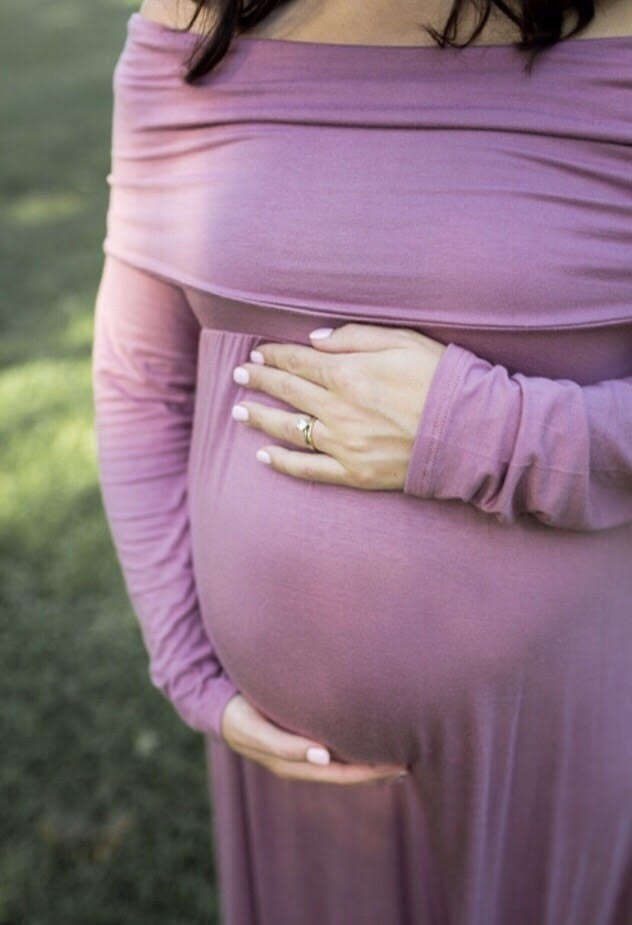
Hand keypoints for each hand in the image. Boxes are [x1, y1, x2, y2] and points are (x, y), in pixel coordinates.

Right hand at [221, 694, 408, 784]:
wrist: (218, 706)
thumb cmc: (238, 716)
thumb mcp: (257, 731)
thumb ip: (286, 746)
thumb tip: (322, 756)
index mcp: (295, 765)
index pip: (342, 773)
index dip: (370, 772)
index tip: (398, 765)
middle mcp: (305, 760)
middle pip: (349, 771)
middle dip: (378, 768)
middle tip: (411, 760)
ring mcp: (305, 749)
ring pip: (346, 759)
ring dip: (372, 757)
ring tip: (402, 751)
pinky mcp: (304, 734)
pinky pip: (338, 745)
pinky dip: (358, 743)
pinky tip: (374, 734)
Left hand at [230, 322, 446, 489]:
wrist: (472, 431)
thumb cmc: (442, 379)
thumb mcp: (403, 341)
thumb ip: (353, 337)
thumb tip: (314, 339)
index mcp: (348, 374)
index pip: (299, 362)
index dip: (275, 356)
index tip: (258, 352)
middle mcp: (338, 410)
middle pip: (288, 392)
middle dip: (260, 380)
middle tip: (239, 374)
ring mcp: (343, 444)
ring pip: (289, 429)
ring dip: (259, 418)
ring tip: (237, 410)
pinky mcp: (354, 473)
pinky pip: (308, 469)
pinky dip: (282, 464)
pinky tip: (262, 456)